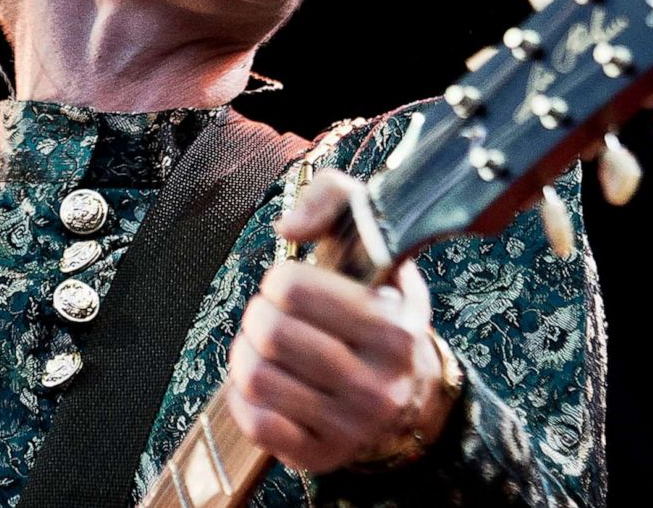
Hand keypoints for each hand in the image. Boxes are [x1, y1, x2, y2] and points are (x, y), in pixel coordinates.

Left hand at [224, 168, 455, 473]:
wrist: (409, 389)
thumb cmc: (375, 303)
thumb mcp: (372, 237)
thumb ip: (333, 198)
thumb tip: (288, 228)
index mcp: (393, 328)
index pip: (292, 289)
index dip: (279, 280)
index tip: (291, 286)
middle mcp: (379, 384)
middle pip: (269, 333)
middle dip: (258, 316)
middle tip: (272, 316)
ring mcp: (352, 426)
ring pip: (255, 378)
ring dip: (245, 354)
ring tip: (264, 347)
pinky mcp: (322, 455)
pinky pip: (255, 423)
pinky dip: (243, 397)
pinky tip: (264, 382)